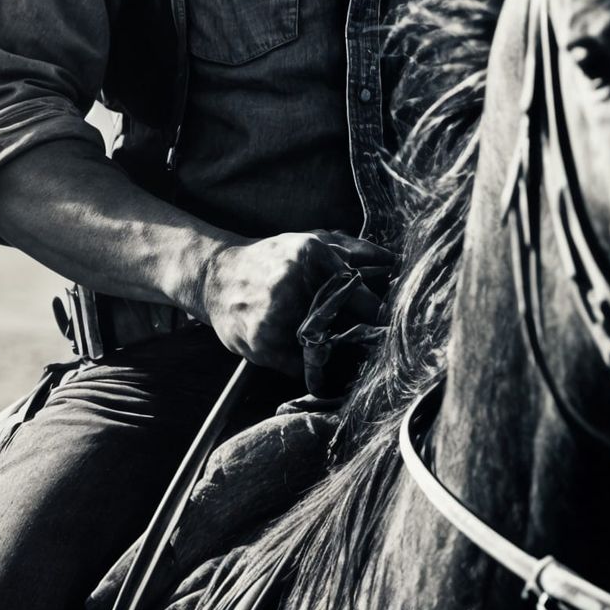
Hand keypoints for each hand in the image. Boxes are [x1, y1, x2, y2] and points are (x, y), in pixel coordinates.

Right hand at [200, 230, 393, 376]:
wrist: (215, 276)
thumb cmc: (272, 258)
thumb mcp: (312, 241)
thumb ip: (355, 250)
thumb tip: (393, 261)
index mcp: (311, 255)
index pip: (364, 297)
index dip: (379, 316)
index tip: (387, 325)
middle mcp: (293, 284)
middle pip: (348, 325)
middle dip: (360, 335)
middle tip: (366, 339)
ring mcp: (276, 317)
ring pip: (327, 350)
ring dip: (334, 352)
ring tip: (326, 341)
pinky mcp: (263, 344)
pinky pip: (303, 368)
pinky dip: (310, 366)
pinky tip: (305, 350)